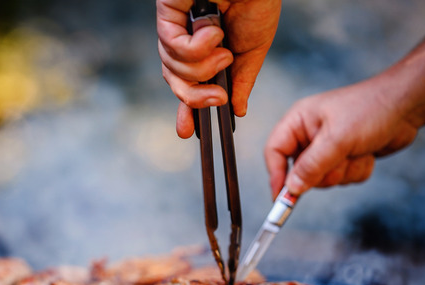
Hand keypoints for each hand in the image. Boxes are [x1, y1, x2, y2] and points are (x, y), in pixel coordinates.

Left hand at [157, 0, 280, 137]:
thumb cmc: (257, 1)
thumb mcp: (253, 50)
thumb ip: (241, 81)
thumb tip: (236, 110)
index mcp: (205, 51)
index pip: (188, 85)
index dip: (186, 110)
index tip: (188, 133)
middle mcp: (185, 40)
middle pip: (175, 82)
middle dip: (194, 98)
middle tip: (217, 100)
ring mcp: (175, 27)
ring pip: (174, 69)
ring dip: (203, 67)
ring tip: (224, 49)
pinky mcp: (167, 13)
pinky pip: (173, 47)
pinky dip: (197, 46)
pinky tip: (213, 31)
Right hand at [264, 26, 424, 198]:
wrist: (408, 105)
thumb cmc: (371, 109)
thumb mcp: (337, 138)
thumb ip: (311, 165)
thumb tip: (292, 189)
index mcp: (298, 122)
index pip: (275, 151)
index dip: (276, 174)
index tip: (281, 197)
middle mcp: (310, 135)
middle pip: (300, 171)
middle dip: (324, 171)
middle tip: (340, 161)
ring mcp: (328, 147)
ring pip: (324, 178)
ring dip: (344, 170)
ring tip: (359, 150)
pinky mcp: (346, 157)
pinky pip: (343, 178)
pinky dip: (357, 170)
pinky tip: (368, 152)